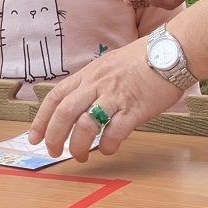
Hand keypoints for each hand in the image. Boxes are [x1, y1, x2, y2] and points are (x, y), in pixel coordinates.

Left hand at [26, 40, 181, 160]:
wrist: (172, 51)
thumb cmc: (144, 58)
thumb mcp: (110, 64)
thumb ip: (94, 83)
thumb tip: (82, 105)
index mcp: (89, 73)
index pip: (56, 96)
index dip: (41, 119)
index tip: (35, 137)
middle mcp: (98, 84)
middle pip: (64, 113)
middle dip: (54, 137)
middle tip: (53, 152)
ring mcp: (115, 97)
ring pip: (85, 126)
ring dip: (78, 146)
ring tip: (81, 156)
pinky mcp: (134, 109)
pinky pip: (114, 133)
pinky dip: (108, 146)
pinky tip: (109, 148)